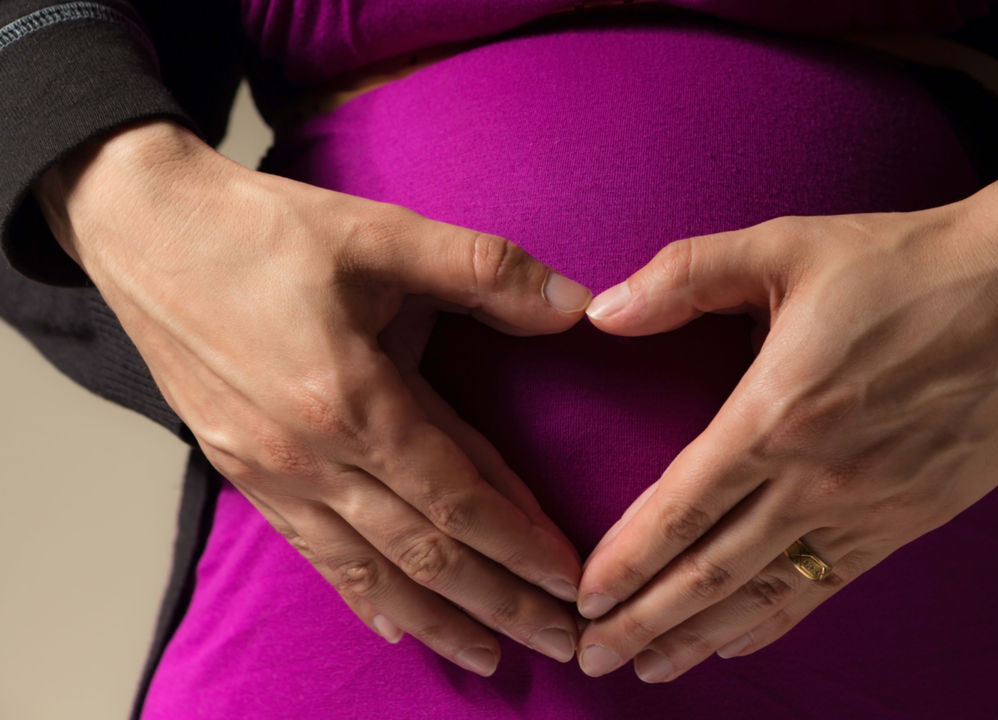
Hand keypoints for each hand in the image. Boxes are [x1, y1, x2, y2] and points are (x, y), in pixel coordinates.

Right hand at [35, 119, 593, 673]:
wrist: (143, 231)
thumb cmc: (262, 231)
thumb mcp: (381, 233)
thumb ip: (483, 270)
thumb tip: (575, 304)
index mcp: (353, 398)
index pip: (458, 495)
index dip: (521, 543)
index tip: (572, 580)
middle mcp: (311, 455)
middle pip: (425, 552)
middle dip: (500, 601)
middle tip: (562, 641)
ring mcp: (271, 473)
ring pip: (371, 570)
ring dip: (439, 619)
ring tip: (492, 656)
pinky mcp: (242, 474)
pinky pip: (314, 555)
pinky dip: (362, 596)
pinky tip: (396, 626)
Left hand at [572, 157, 997, 680]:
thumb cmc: (907, 265)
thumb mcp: (786, 244)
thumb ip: (685, 275)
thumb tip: (602, 311)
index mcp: (779, 412)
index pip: (681, 507)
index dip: (626, 560)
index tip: (584, 597)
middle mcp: (819, 477)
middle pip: (713, 569)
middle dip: (645, 619)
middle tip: (593, 656)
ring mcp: (869, 508)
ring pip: (766, 592)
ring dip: (700, 635)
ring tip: (651, 669)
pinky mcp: (912, 520)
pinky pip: (828, 585)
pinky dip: (775, 619)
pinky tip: (737, 640)